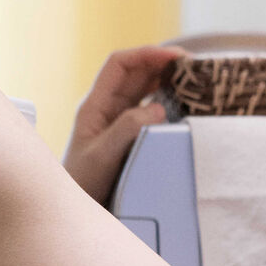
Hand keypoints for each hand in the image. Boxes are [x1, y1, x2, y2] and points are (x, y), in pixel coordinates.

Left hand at [61, 45, 181, 204]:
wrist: (72, 212)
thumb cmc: (81, 184)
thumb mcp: (102, 156)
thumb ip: (127, 129)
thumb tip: (159, 108)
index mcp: (94, 105)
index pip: (119, 64)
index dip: (146, 54)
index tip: (174, 57)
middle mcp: (106, 108)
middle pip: (135, 72)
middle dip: (162, 63)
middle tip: (194, 67)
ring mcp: (117, 121)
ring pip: (144, 90)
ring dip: (167, 81)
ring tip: (194, 82)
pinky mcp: (128, 136)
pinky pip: (149, 111)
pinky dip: (168, 103)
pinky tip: (185, 106)